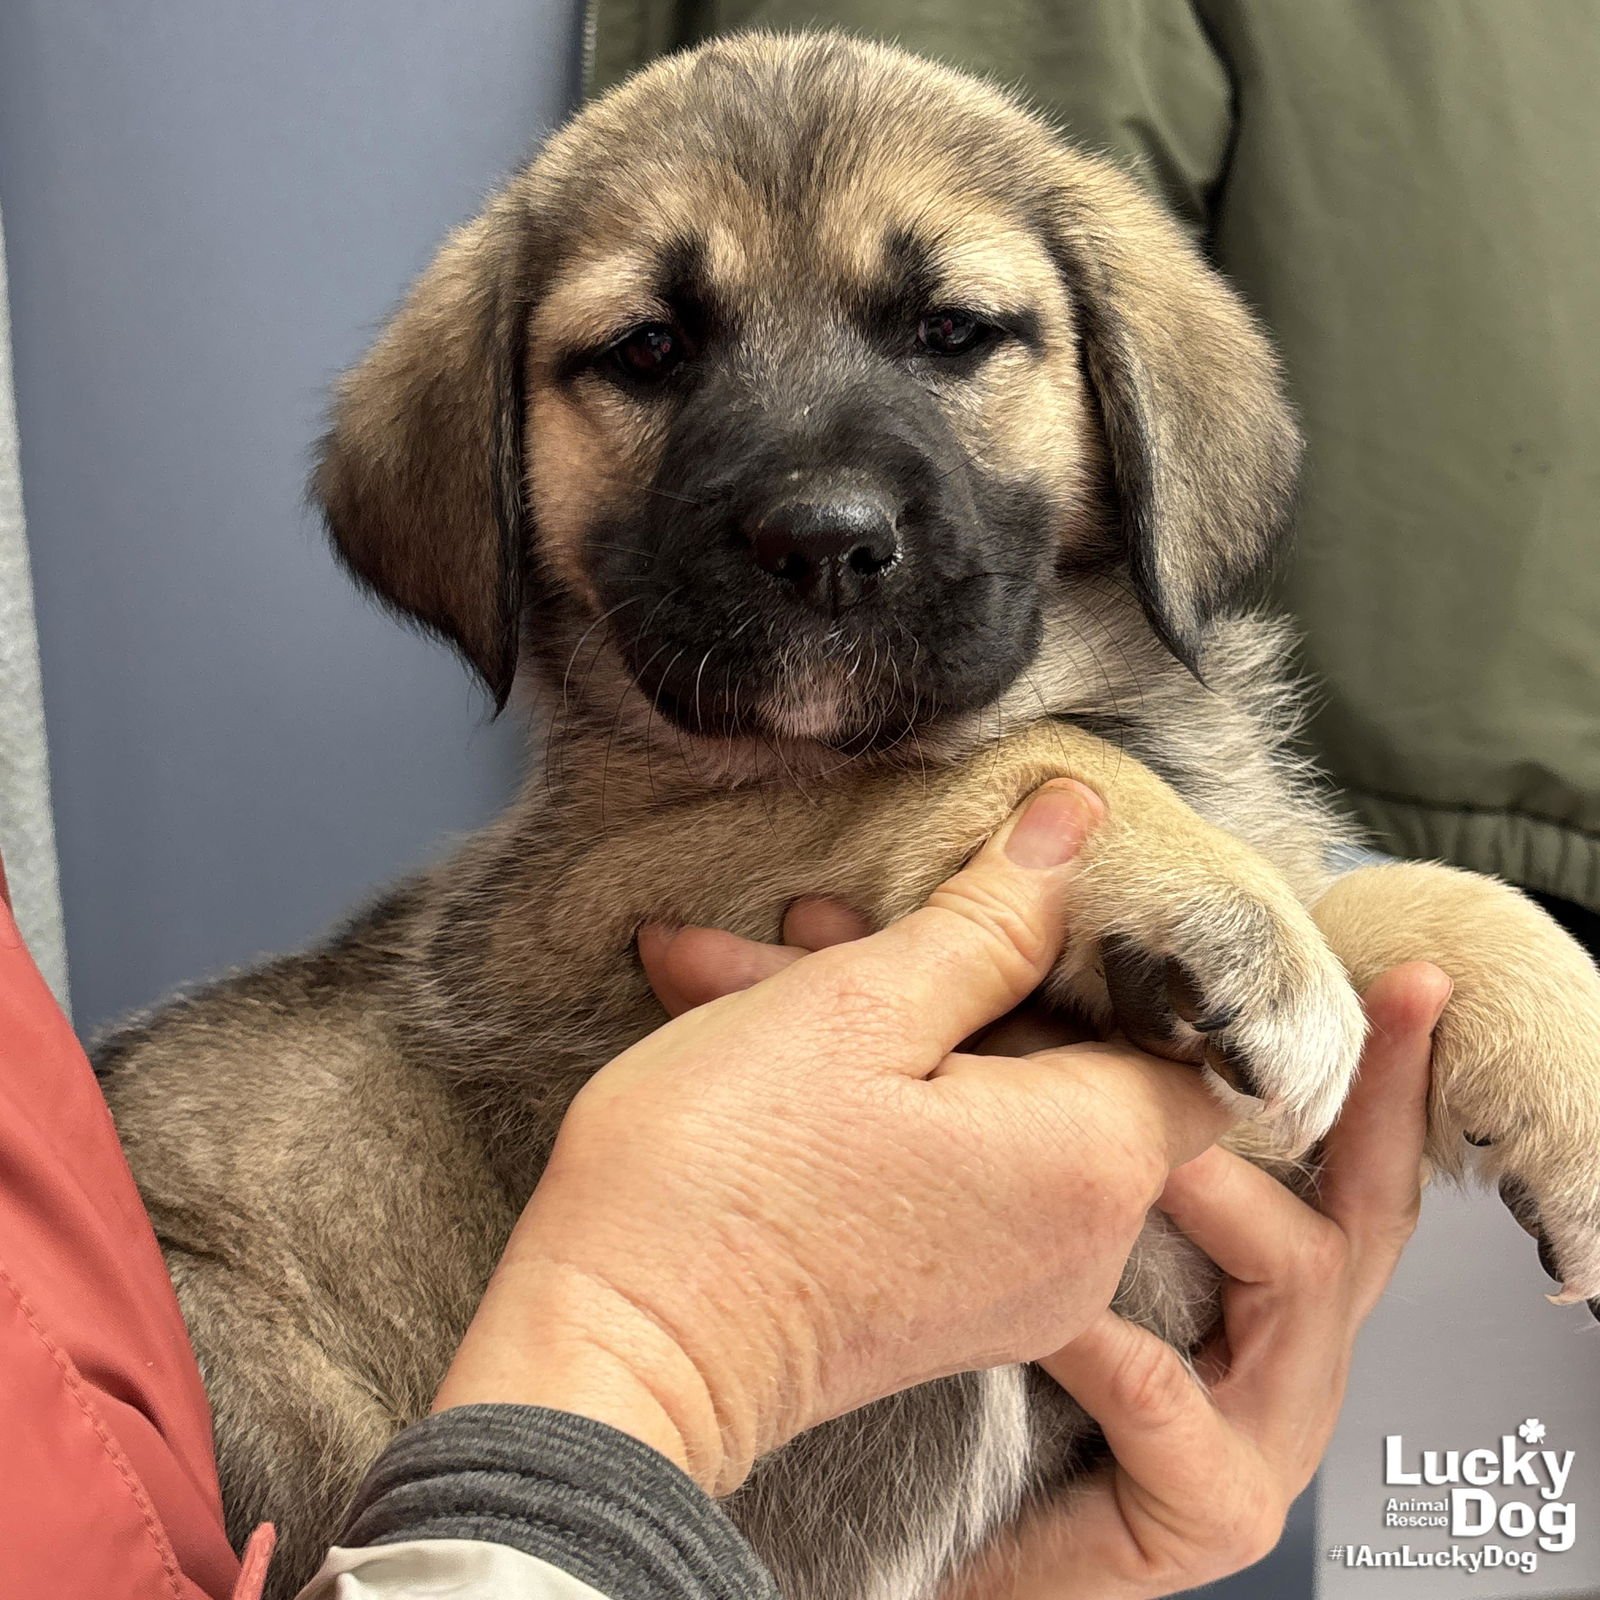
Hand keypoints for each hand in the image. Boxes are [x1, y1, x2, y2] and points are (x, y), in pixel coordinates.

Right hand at [637, 889, 1450, 1598]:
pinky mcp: (951, 1306)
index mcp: (1092, 1157)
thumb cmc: (728, 1178)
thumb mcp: (857, 1008)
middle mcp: (1085, 1240)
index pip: (1182, 1026)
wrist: (616, 1368)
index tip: (1009, 896)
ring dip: (894, 1027)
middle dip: (946, 971)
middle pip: (1062, 1057)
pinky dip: (887, 1102)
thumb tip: (1076, 827)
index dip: (1106, 948)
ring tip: (758, 969)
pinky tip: (768, 1044)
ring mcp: (1019, 1287)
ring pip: (994, 1105)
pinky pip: (957, 1168)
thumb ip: (989, 919)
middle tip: (811, 922)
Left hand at [943, 963, 1450, 1598]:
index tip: (1403, 972)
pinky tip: (1046, 1316)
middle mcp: (1296, 1333)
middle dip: (1357, 1092)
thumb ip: (1049, 1087)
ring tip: (1129, 1152)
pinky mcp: (1217, 1500)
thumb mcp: (1049, 1202)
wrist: (963, 1526)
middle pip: (1365, 1198)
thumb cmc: (1011, 1351)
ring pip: (1290, 1265)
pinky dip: (1101, 1339)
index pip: (1348, 1141)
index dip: (1384, 1058)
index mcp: (1269, 1257)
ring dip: (1206, 1189)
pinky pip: (1167, 1392)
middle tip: (1310, 1009)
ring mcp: (1271, 1421)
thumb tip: (1005, 918)